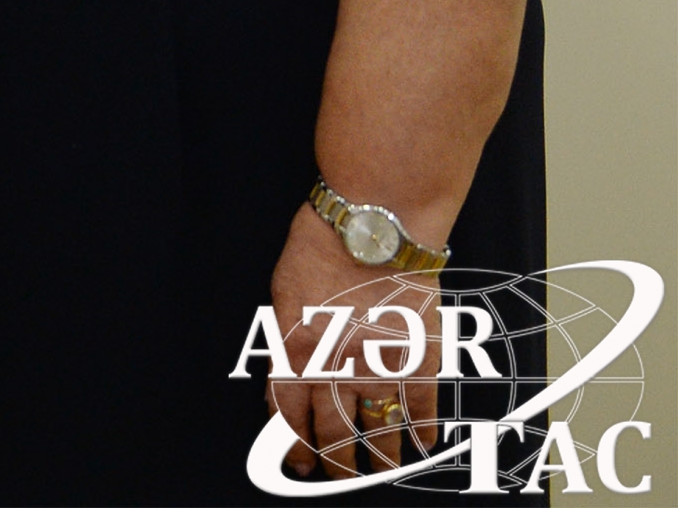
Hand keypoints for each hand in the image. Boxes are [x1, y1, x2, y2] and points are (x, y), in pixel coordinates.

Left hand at [265, 208, 440, 477]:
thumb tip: (288, 377)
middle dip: (333, 461)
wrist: (374, 228)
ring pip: (379, 429)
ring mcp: (381, 365)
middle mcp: (336, 365)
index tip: (298, 462)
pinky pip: (423, 408)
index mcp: (296, 349)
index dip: (293, 443)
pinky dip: (423, 431)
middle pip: (333, 431)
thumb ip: (287, 340)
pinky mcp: (420, 358)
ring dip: (379, 458)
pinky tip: (421, 446)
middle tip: (335, 477)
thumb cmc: (320, 248)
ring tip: (378, 473)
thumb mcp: (283, 294)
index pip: (289, 413)